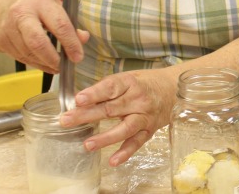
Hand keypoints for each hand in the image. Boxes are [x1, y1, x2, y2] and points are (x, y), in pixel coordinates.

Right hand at [0, 0, 87, 71]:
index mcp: (41, 2)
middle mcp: (21, 14)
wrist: (5, 2)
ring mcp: (8, 28)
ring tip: (58, 66)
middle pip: (38, 43)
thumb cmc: (37, 5)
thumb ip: (71, 22)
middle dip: (54, 58)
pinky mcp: (1, 41)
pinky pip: (21, 58)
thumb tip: (83, 39)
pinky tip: (46, 64)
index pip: (60, 25)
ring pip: (29, 54)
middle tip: (65, 65)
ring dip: (46, 63)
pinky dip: (36, 64)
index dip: (71, 43)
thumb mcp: (56, 6)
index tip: (78, 56)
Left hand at [60, 69, 177, 166]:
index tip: (78, 99)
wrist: (172, 89)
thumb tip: (80, 101)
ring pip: (125, 128)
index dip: (94, 94)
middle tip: (67, 120)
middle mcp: (139, 100)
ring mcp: (145, 116)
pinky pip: (137, 142)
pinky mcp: (149, 130)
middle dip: (87, 115)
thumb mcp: (127, 78)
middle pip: (112, 108)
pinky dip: (125, 152)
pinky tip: (113, 160)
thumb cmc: (145, 83)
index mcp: (131, 83)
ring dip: (106, 137)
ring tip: (88, 144)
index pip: (111, 87)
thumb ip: (106, 89)